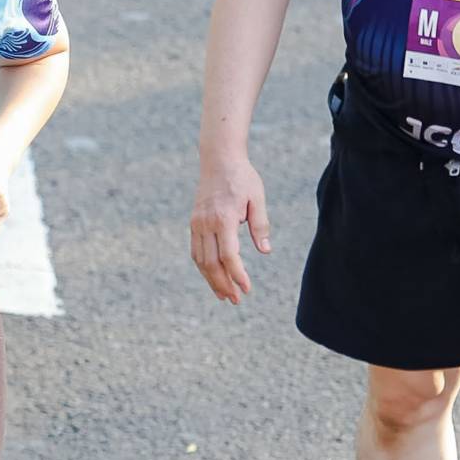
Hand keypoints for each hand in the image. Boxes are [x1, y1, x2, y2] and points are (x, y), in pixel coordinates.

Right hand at [190, 160, 269, 304]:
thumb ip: (260, 225)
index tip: (247, 289)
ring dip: (211, 280)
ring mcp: (197, 224)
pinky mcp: (194, 223)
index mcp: (223, 218)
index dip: (237, 275)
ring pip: (201, 260)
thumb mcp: (258, 198)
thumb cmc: (242, 178)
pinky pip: (196, 251)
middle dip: (223, 284)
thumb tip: (265, 251)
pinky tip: (213, 277)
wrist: (218, 159)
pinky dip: (204, 267)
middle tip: (236, 300)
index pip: (228, 255)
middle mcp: (206, 223)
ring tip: (224, 295)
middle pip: (211, 263)